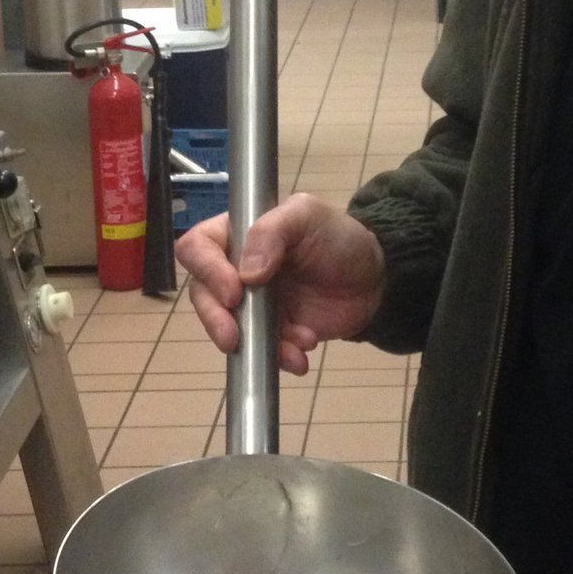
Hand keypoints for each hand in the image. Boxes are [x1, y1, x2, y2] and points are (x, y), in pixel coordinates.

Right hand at [176, 196, 385, 374]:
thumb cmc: (338, 238)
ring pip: (229, 329)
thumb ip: (273, 231)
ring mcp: (251, 304)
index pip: (198, 247)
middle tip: (234, 337)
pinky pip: (261, 351)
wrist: (374, 279)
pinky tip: (302, 354)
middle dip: (216, 320)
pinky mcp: (271, 332)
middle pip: (203, 295)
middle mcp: (235, 269)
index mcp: (238, 233)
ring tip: (295, 346)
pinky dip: (280, 357)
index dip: (207, 270)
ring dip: (256, 344)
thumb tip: (246, 272)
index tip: (233, 292)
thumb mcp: (308, 216)